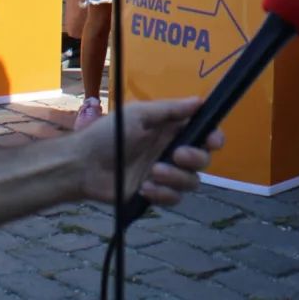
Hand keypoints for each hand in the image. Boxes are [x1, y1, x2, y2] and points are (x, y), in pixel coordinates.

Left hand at [77, 97, 224, 207]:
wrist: (84, 166)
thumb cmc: (108, 134)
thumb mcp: (138, 115)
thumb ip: (169, 110)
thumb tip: (200, 101)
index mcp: (170, 128)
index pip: (203, 132)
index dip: (213, 136)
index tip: (212, 141)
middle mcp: (171, 150)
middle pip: (203, 159)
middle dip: (195, 158)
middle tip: (176, 155)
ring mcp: (165, 173)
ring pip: (191, 181)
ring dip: (176, 178)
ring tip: (153, 174)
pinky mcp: (156, 193)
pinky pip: (174, 198)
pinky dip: (163, 194)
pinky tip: (145, 188)